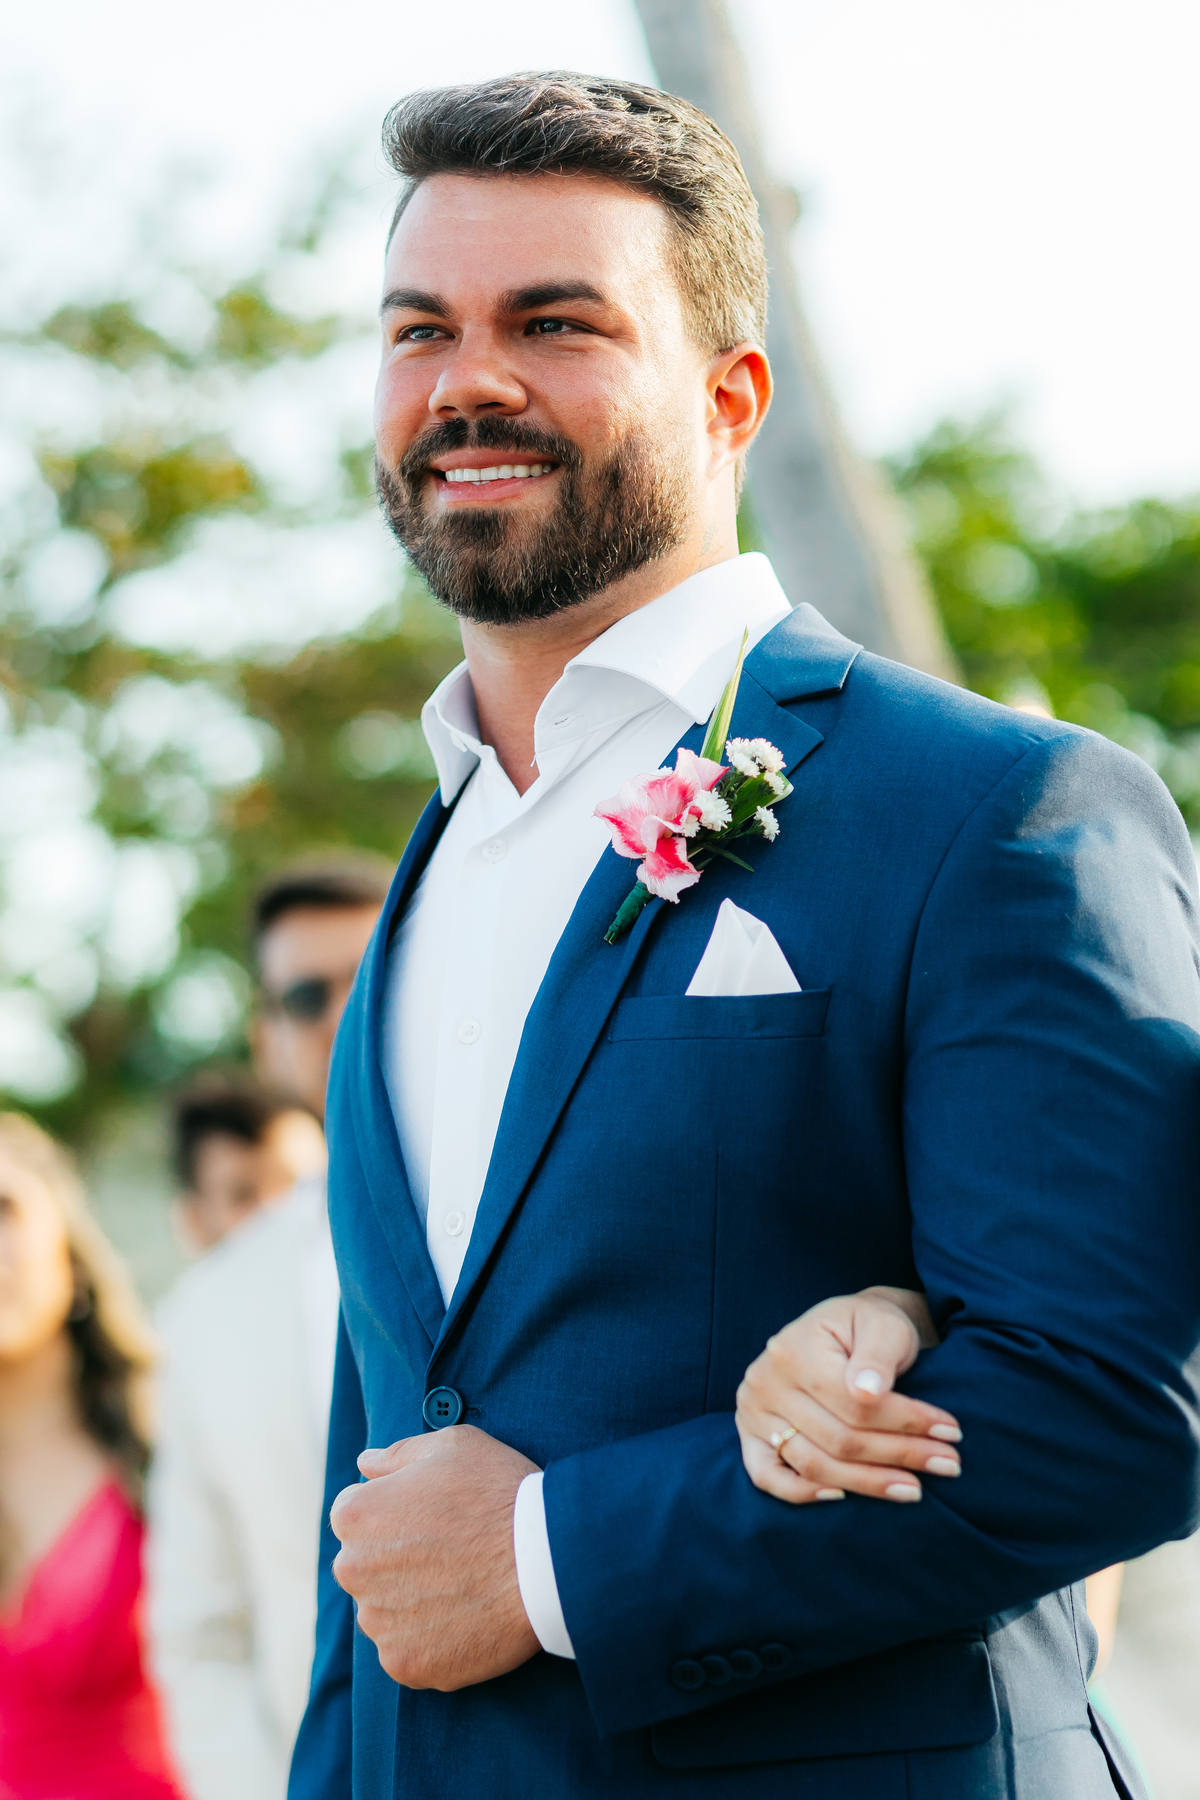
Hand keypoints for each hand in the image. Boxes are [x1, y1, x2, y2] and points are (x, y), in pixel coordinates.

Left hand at [329, 1424, 539, 1688]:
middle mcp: (353, 1571)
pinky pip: (406, 1649)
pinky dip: (429, 1638)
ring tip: (461, 1583)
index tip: (430, 1514)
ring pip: (383, 1609)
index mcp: (356, 1515)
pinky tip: (465, 1615)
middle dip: (394, 1556)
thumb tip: (366, 1464)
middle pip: (364, 1563)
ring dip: (409, 1599)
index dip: (393, 1509)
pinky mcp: (406, 1664)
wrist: (547, 1561)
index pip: (354, 1512)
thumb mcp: (452, 1446)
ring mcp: (378, 1623)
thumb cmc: (499, 1493)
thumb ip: (399, 1454)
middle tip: (449, 1549)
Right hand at [736, 1286, 962, 1504]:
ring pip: (813, 1464)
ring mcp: (753, 1411)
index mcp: (793, 1349)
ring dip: (868, 1483)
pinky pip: (767, 1477)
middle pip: (839, 1438)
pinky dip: (802, 1494)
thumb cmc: (866, 1325)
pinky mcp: (750, 1435)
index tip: (951, 1433)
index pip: (856, 1404)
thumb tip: (868, 1391)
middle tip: (949, 1465)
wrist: (842, 1328)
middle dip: (900, 1455)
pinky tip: (843, 1497)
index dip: (907, 1423)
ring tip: (916, 1488)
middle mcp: (764, 1381)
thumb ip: (877, 1355)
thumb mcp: (881, 1324)